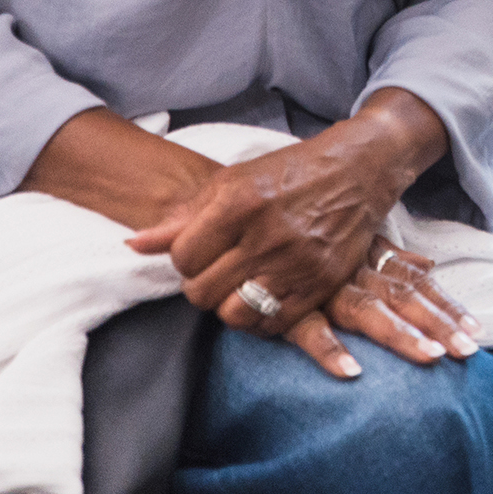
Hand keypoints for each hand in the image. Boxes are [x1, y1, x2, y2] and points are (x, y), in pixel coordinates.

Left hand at [124, 88, 450, 340]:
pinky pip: (273, 324)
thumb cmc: (289, 173)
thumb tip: (134, 246)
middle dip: (201, 285)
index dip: (185, 259)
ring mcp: (297, 262)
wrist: (359, 170)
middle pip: (202, 292)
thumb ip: (182, 218)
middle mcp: (267, 234)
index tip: (202, 250)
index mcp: (239, 202)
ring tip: (237, 288)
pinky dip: (260, 319)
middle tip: (217, 271)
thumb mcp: (232, 181)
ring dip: (228, 306)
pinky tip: (261, 298)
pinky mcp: (321, 283)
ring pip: (234, 315)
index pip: (183, 257)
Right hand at [269, 241, 483, 380]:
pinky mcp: (283, 305)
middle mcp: (349, 271)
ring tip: (430, 357)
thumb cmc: (296, 232)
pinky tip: (351, 371)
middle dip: (437, 324)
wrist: (234, 219)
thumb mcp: (347, 238)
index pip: (415, 284)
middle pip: (402, 299)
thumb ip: (386, 254)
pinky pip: (307, 329)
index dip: (446, 306)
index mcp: (365, 258)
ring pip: (367, 311)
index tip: (478, 330)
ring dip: (399, 334)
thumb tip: (427, 264)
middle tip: (468, 350)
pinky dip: (329, 349)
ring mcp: (319, 287)